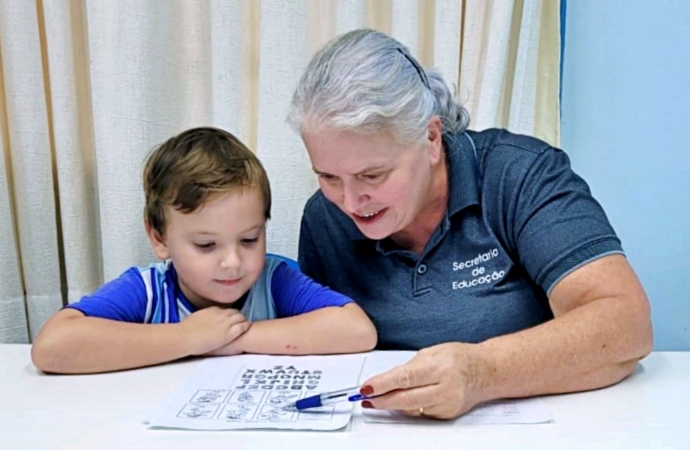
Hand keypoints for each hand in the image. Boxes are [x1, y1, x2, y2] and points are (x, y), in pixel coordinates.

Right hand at [179, 307, 249, 355]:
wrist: (184, 337)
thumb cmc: (185, 331)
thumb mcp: (195, 318)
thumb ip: (202, 317)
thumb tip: (202, 320)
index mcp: (211, 310)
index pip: (225, 310)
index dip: (229, 314)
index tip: (230, 318)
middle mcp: (220, 314)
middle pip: (234, 312)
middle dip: (238, 316)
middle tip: (240, 321)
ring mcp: (225, 323)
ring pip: (240, 317)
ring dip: (243, 320)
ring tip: (245, 324)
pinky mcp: (228, 333)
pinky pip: (242, 326)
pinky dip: (245, 325)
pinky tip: (247, 327)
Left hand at [360, 342, 489, 418]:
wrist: (485, 371)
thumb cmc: (458, 357)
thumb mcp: (431, 352)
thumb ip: (409, 368)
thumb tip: (386, 381)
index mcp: (439, 367)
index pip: (404, 378)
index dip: (382, 385)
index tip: (366, 388)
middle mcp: (445, 388)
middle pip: (406, 399)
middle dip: (382, 400)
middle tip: (366, 398)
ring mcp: (447, 404)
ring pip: (411, 408)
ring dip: (392, 404)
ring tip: (378, 398)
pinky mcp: (447, 415)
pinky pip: (420, 412)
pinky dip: (408, 407)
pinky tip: (402, 400)